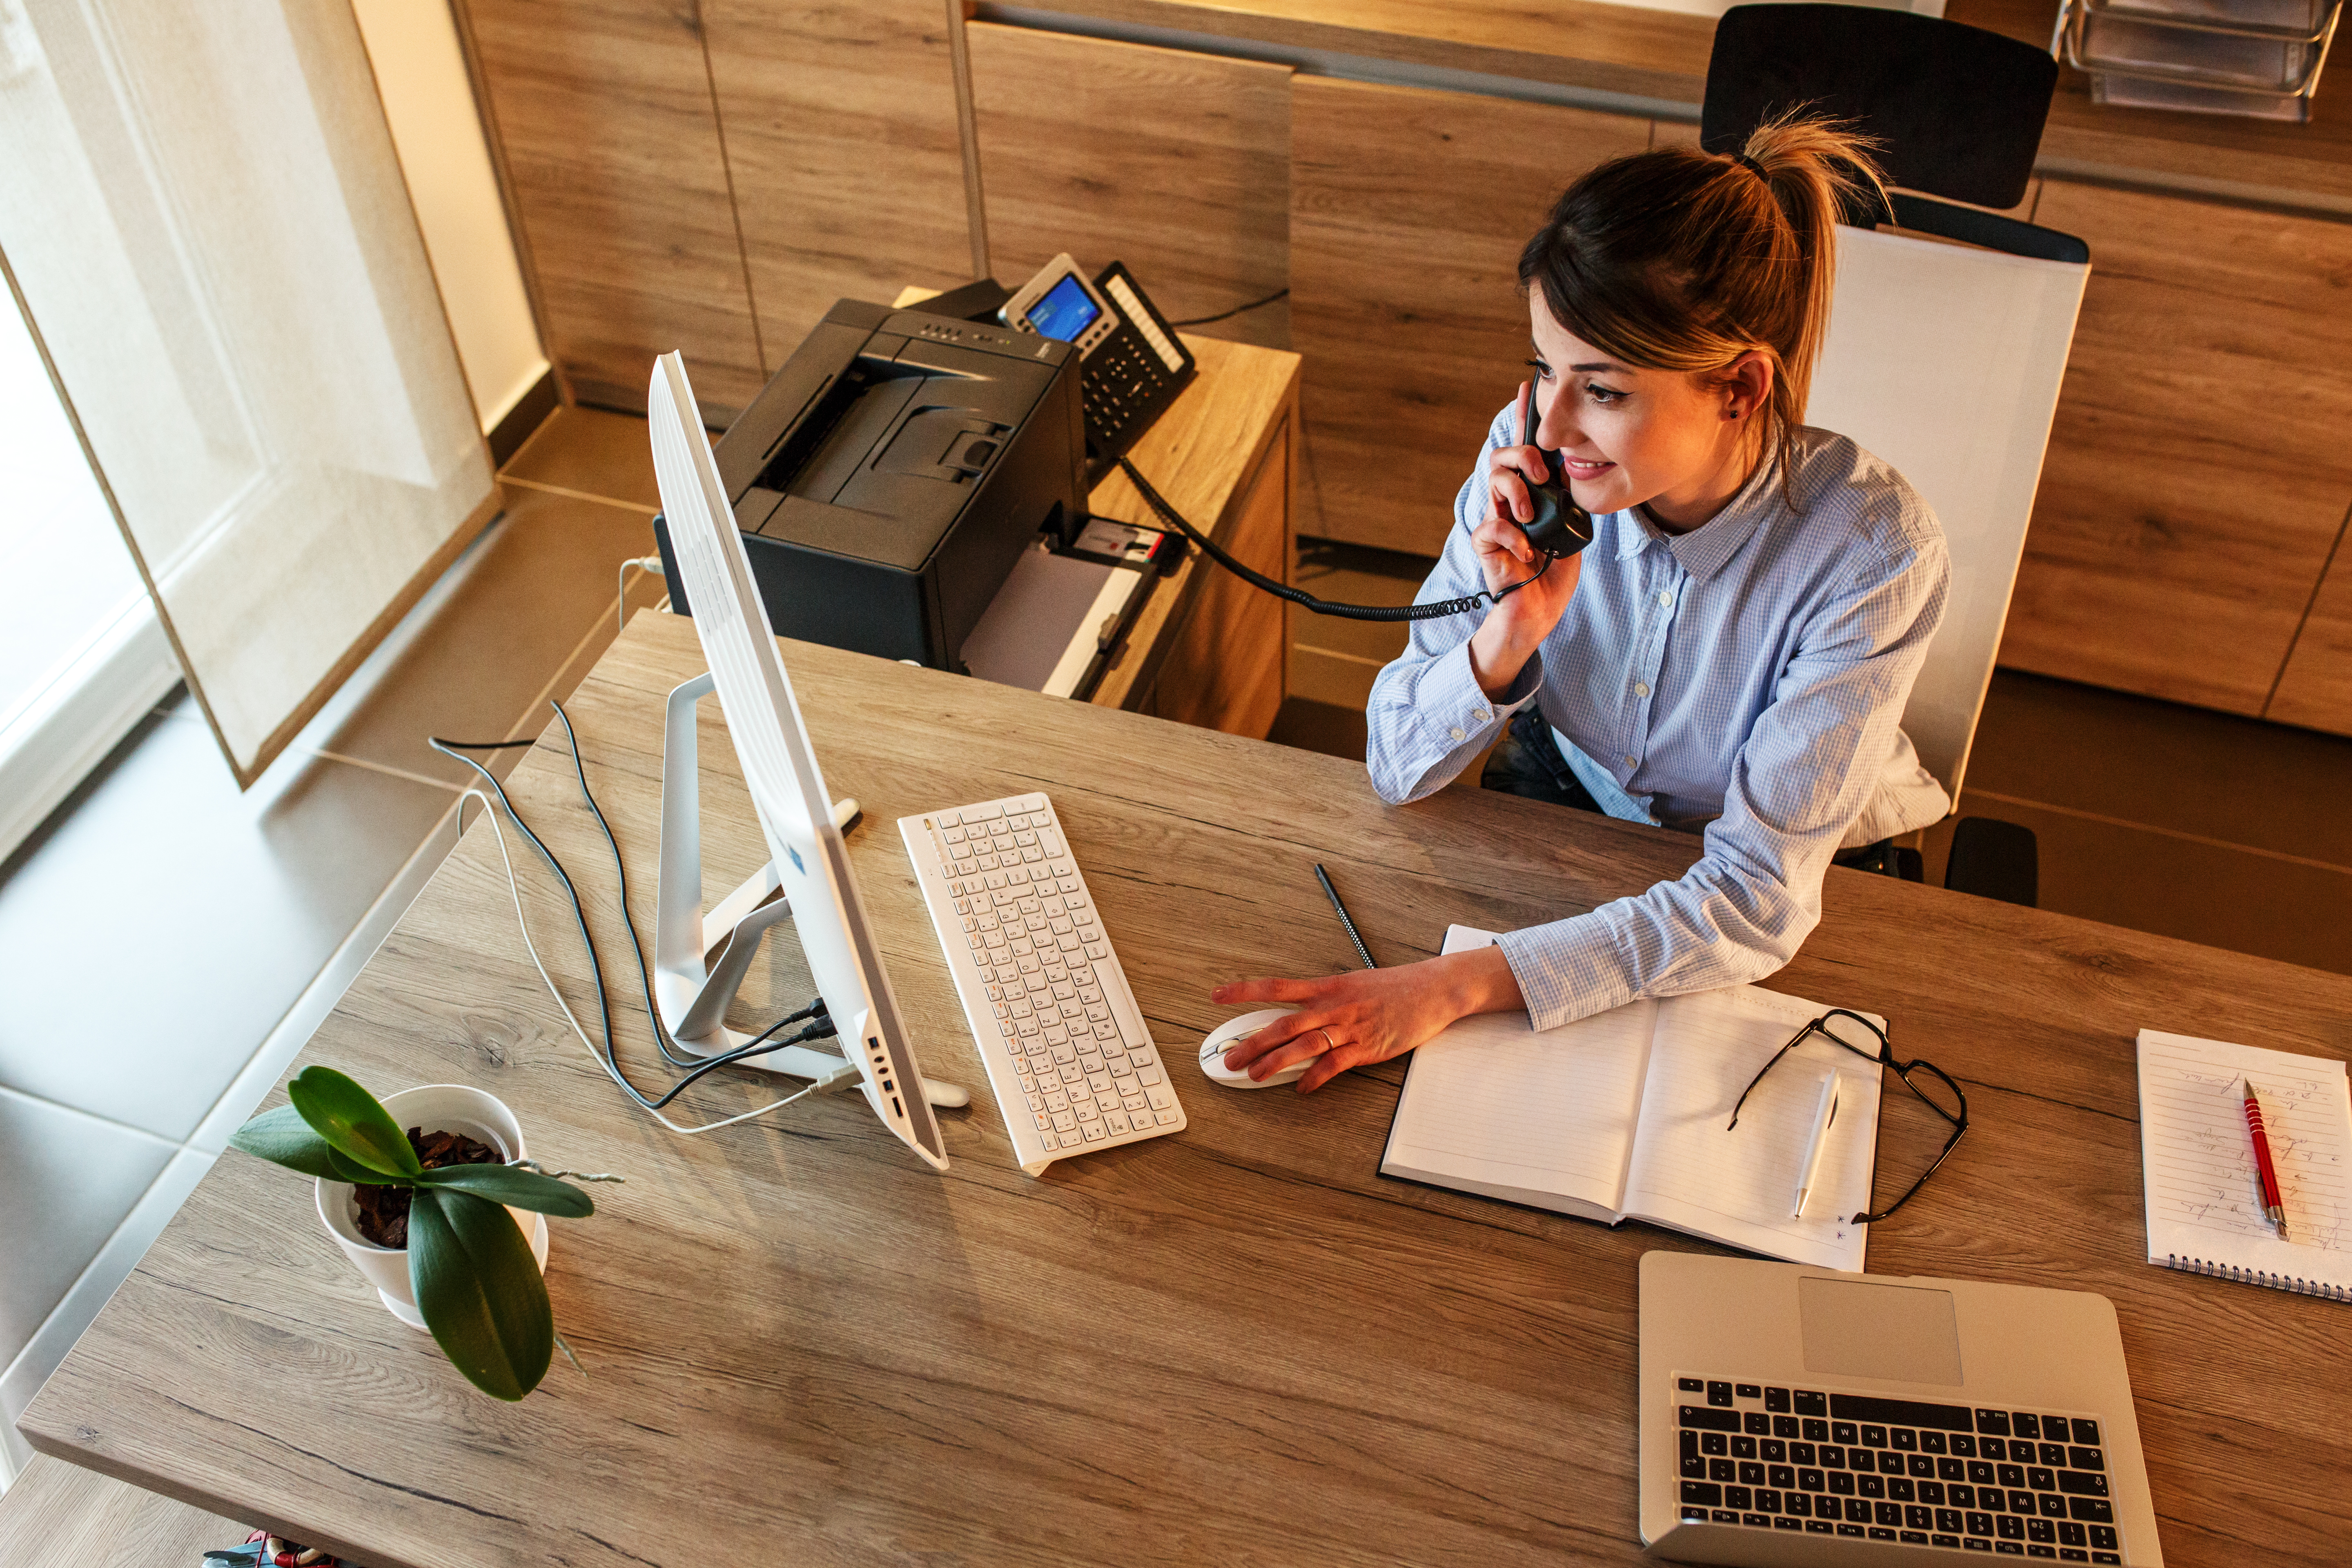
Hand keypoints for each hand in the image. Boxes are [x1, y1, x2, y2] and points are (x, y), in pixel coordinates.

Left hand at [1209, 946, 1523, 1092]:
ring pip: (1304, 1045)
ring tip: (1253, 1075)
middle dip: (1253, 1042)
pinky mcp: (1368, 1048)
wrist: (1433, 989)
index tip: (1217, 996)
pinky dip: (1315, 1078)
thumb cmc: (1394, 987)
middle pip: (1284, 1023)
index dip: (1245, 991)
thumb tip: (1297, 1010)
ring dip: (1276, 1062)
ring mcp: (1351, 1027)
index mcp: (1327, 986)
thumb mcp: (1353, 984)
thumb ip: (1324, 998)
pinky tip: (1301, 1088)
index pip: (1277, 987)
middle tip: (1229, 1058)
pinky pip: (1335, 1065)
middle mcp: (1334, 1005)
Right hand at [1469, 384, 1580, 695]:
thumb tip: (1573, 470)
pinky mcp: (1486, 547)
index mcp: (1533, 496)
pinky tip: (1527, 553)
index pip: (1526, 450)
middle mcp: (1511, 504)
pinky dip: (1511, 536)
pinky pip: (1490, 526)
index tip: (1528, 387)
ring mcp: (1497, 522)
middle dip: (1523, 456)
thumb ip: (1569, 500)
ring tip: (1532, 517)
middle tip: (1543, 476)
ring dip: (1517, 493)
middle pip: (1503, 458)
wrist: (1537, 613)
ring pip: (1495, 482)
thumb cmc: (1552, 575)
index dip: (1523, 418)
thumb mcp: (1573, 530)